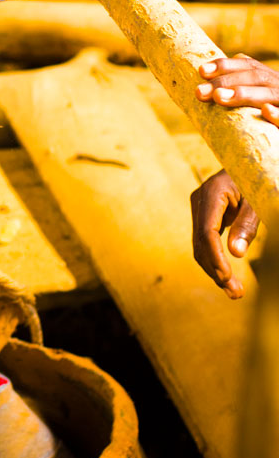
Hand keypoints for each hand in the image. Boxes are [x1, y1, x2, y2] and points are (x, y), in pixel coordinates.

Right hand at [190, 169, 258, 298]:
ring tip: (234, 291)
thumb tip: (236, 253)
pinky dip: (214, 260)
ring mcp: (199, 208)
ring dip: (214, 269)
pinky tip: (226, 277)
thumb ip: (248, 224)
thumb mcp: (259, 201)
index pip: (206, 231)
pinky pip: (204, 242)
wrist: (253, 163)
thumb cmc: (259, 179)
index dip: (215, 257)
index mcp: (212, 192)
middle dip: (215, 270)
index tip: (227, 277)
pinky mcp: (204, 215)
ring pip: (200, 246)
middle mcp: (200, 200)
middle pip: (200, 242)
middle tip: (236, 293)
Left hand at [195, 54, 278, 125]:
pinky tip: (266, 111)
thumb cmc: (264, 129)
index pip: (250, 66)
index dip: (227, 65)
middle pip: (257, 77)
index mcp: (272, 81)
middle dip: (226, 82)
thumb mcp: (253, 105)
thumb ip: (240, 92)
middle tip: (200, 91)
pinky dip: (278, 115)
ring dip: (245, 94)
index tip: (201, 70)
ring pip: (271, 94)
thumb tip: (206, 82)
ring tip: (220, 97)